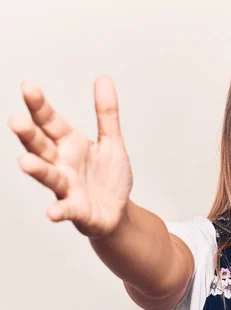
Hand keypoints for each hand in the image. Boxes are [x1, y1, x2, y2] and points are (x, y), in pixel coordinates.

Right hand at [8, 76, 132, 237]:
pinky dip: (59, 210)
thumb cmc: (109, 178)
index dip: (39, 106)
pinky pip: (66, 209)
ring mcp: (67, 187)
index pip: (49, 122)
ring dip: (37, 170)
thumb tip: (103, 78)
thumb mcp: (112, 142)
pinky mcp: (77, 210)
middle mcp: (62, 164)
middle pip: (41, 146)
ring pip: (48, 176)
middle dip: (29, 135)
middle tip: (16, 120)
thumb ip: (106, 113)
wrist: (118, 212)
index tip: (28, 85)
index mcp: (69, 145)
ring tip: (25, 162)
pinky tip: (53, 212)